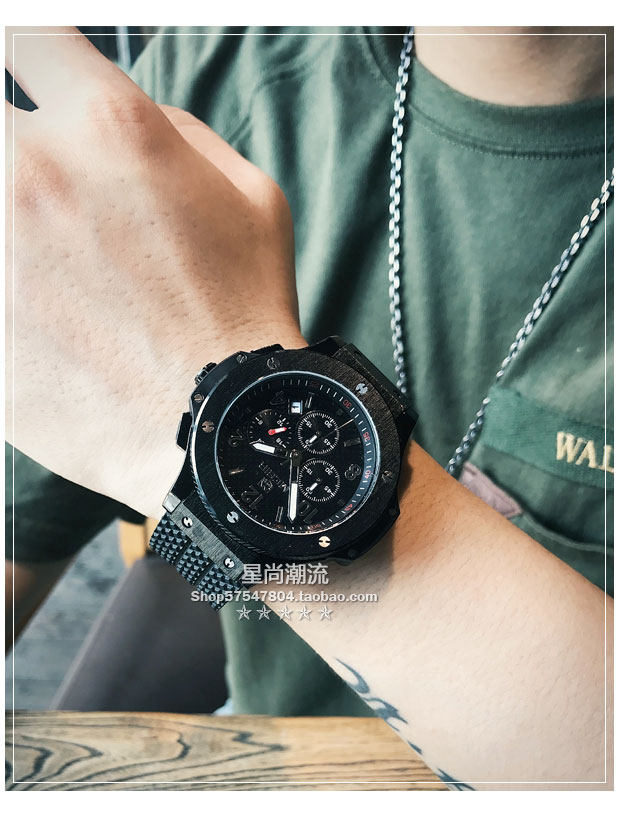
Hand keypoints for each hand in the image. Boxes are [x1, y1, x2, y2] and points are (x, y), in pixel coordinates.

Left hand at [6, 28, 303, 516]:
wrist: (215, 431)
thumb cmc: (242, 316)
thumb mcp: (252, 199)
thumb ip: (179, 132)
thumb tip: (130, 114)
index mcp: (111, 130)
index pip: (27, 33)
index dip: (23, 47)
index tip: (23, 69)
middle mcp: (35, 173)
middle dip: (9, 142)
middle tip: (33, 185)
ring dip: (5, 209)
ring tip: (40, 249)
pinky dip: (1, 279)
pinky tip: (33, 296)